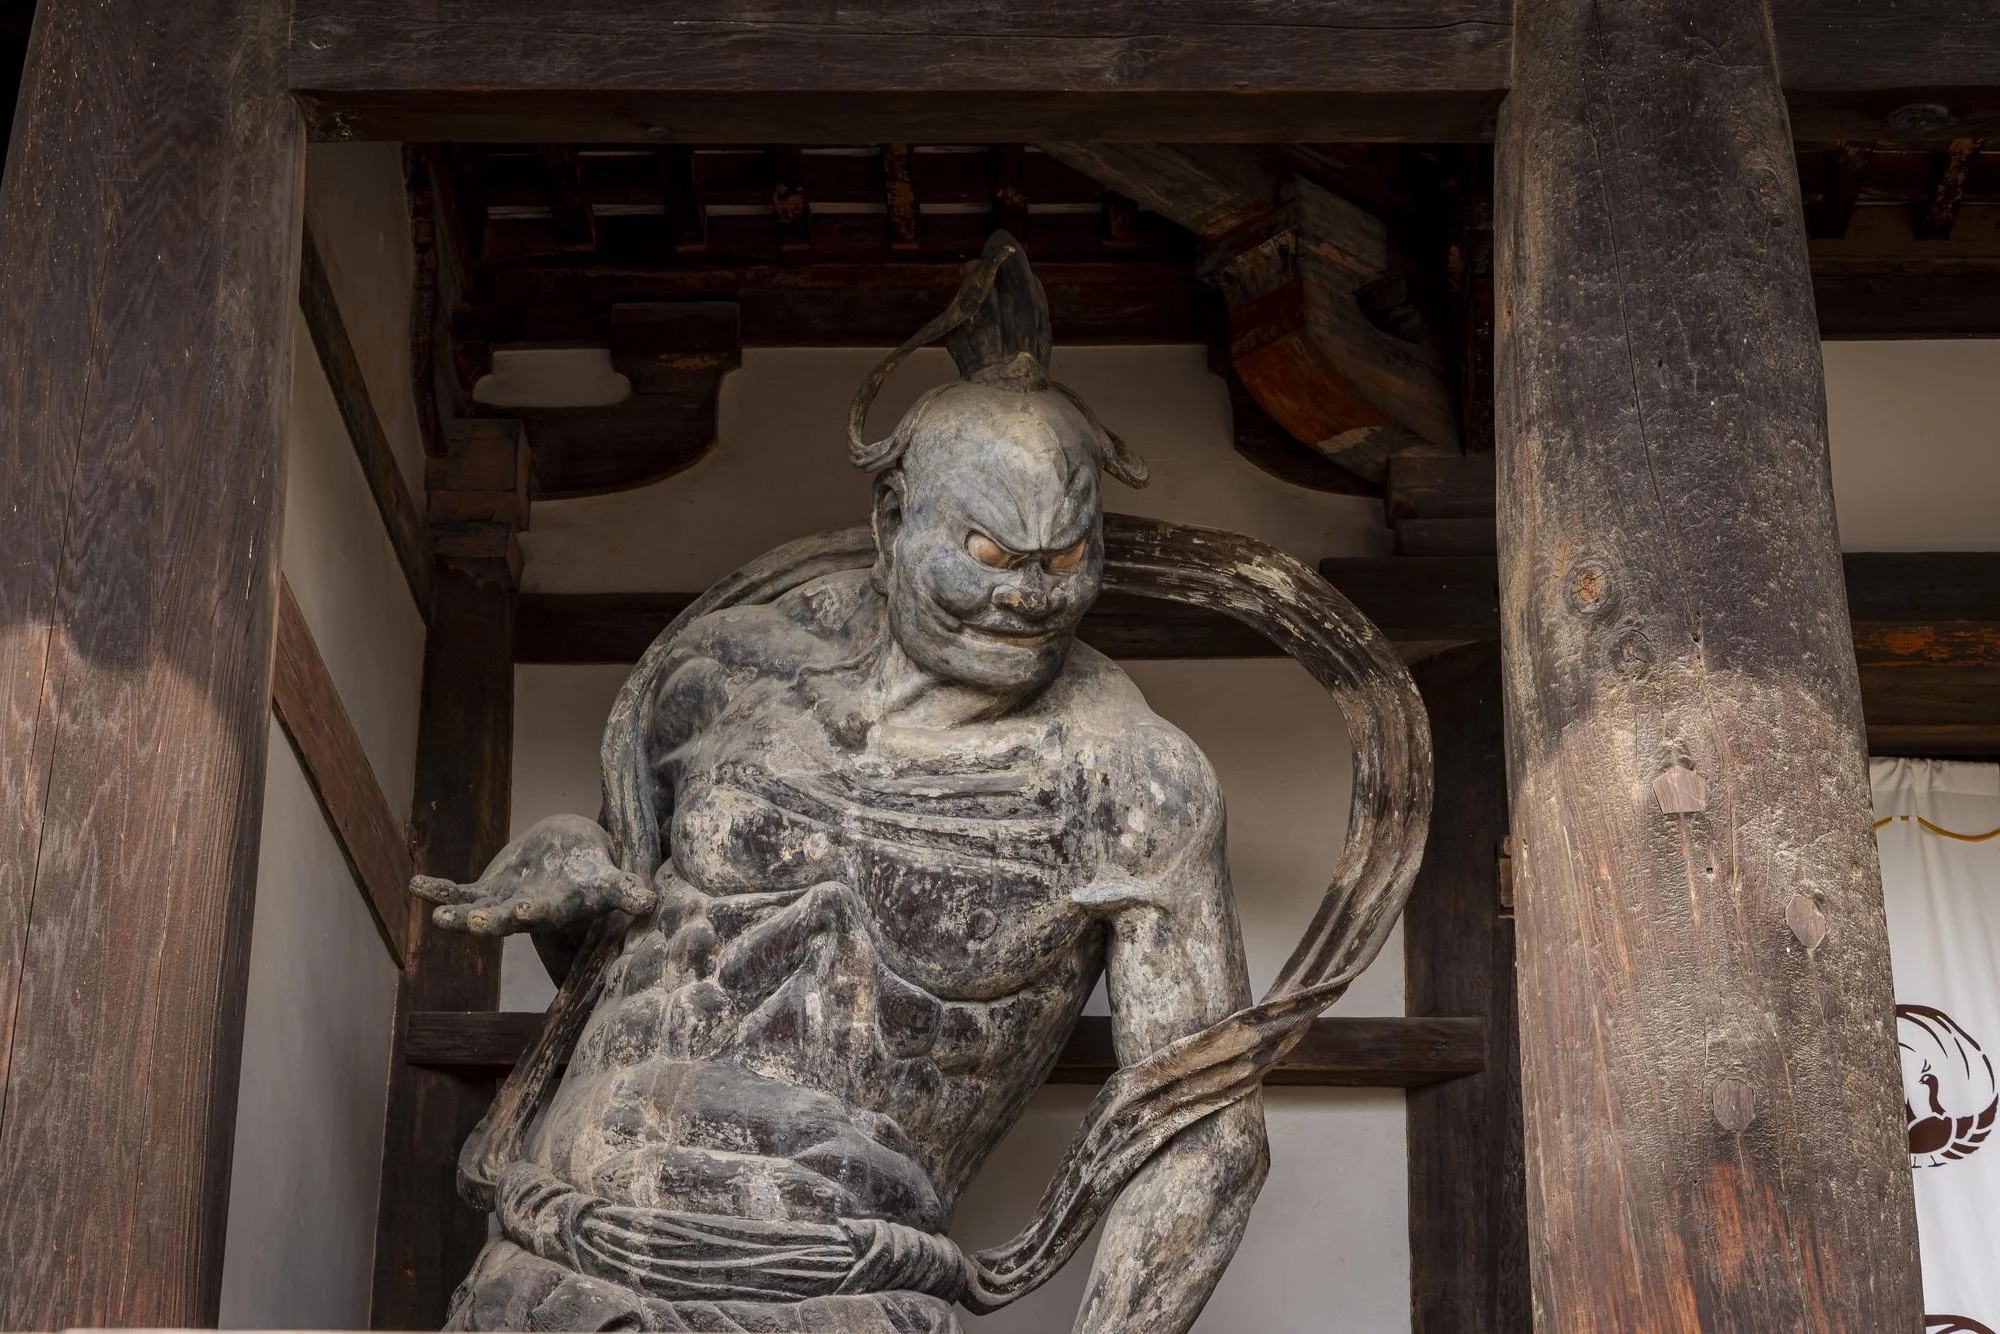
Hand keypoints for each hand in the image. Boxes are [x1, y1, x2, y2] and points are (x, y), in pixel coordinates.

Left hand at [411, 813, 656, 935]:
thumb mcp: (610, 880)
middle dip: (491, 921)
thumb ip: (626, 891)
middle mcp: (527, 913)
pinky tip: (416, 885)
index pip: (549, 913)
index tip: (526, 911)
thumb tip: (650, 903)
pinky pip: (458, 892)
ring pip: (476, 911)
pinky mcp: (486, 891)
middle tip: (476, 922)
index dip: (537, 911)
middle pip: (507, 920)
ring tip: (438, 917)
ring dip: (457, 914)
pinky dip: (438, 890)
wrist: (568, 860)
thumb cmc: (593, 870)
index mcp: (559, 908)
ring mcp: (503, 904)